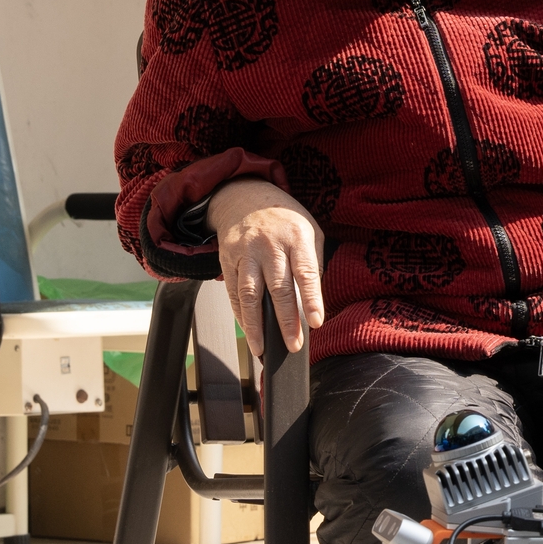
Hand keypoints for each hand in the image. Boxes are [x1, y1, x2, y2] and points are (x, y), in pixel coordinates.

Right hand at [211, 178, 324, 352]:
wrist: (244, 195)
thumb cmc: (284, 220)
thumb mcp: (309, 232)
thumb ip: (312, 264)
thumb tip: (310, 303)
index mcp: (296, 237)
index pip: (306, 272)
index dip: (311, 299)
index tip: (315, 322)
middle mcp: (269, 245)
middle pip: (277, 288)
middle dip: (285, 321)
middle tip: (293, 345)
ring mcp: (246, 252)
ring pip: (250, 294)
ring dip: (255, 325)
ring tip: (262, 348)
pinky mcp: (227, 259)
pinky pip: (233, 292)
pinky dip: (241, 314)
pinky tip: (249, 330)